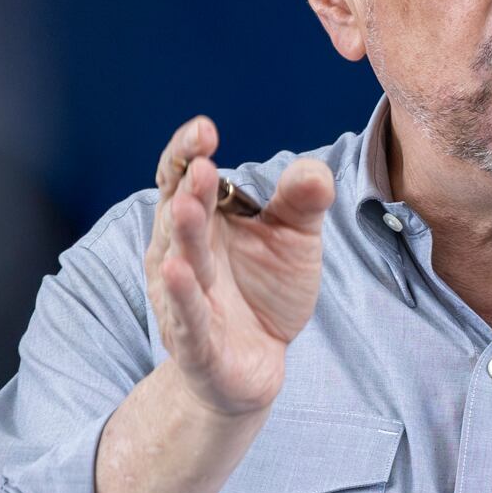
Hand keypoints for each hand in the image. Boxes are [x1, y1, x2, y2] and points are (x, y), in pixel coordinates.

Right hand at [143, 116, 336, 416]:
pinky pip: (186, 316)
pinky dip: (181, 295)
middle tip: (204, 165)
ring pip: (180, 260)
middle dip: (192, 190)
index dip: (187, 153)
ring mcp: (184, 297)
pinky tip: (177, 270)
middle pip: (181, 214)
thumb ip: (301, 203)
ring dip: (183, 233)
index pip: (182, 178)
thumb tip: (314, 170)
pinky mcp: (194, 342)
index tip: (205, 129)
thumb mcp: (294, 239)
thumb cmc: (266, 289)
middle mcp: (181, 253)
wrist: (257, 363)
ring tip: (188, 204)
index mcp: (200, 220)